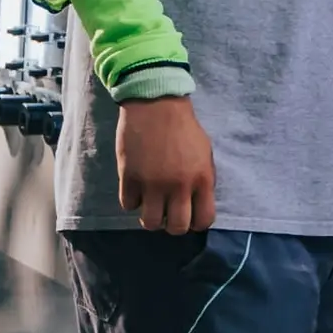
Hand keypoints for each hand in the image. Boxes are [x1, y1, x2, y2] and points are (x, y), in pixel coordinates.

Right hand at [118, 94, 215, 235]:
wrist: (156, 104)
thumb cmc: (183, 127)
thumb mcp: (204, 153)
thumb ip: (202, 180)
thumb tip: (197, 204)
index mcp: (202, 179)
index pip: (204, 220)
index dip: (196, 223)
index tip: (188, 216)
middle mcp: (179, 186)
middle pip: (177, 227)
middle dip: (172, 225)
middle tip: (167, 214)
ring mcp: (152, 183)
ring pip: (150, 223)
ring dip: (150, 218)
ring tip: (150, 205)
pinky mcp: (129, 177)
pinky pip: (128, 204)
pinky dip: (131, 200)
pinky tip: (135, 189)